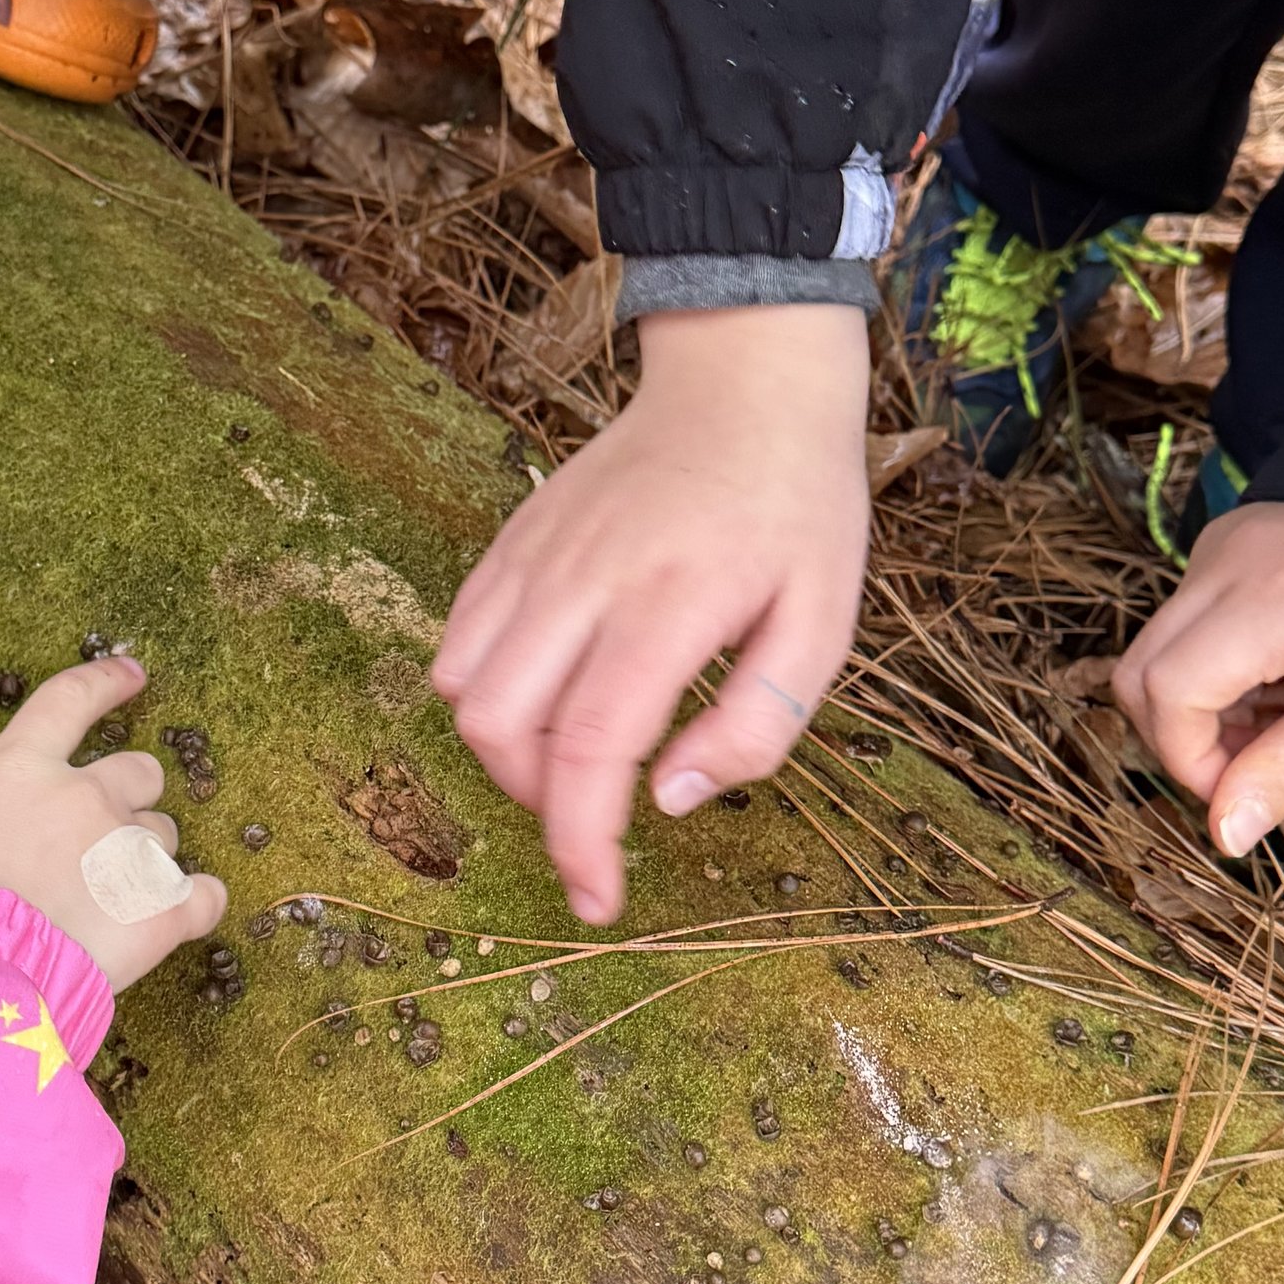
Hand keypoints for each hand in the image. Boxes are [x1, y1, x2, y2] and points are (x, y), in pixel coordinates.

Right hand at [0, 656, 227, 987]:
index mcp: (21, 770)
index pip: (71, 701)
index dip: (106, 682)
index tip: (133, 676)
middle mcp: (85, 796)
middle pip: (139, 772)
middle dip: (126, 798)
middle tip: (94, 844)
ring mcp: (129, 851)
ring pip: (163, 837)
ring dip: (141, 861)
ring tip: (100, 908)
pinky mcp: (163, 911)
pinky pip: (206, 895)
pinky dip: (197, 905)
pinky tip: (176, 922)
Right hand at [433, 302, 871, 923]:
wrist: (745, 381)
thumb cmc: (796, 507)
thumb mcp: (822, 622)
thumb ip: (756, 723)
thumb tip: (669, 799)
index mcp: (667, 604)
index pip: (589, 747)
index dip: (581, 842)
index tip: (597, 901)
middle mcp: (583, 579)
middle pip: (499, 726)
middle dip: (538, 803)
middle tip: (600, 815)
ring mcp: (537, 555)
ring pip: (464, 688)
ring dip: (507, 750)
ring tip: (578, 750)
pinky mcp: (514, 540)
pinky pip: (460, 637)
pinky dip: (485, 690)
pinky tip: (550, 692)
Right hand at [1114, 499, 1283, 854]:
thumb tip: (1223, 835)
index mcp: (1270, 597)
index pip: (1167, 692)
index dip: (1189, 761)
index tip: (1244, 793)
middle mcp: (1225, 558)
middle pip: (1140, 671)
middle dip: (1182, 738)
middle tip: (1255, 764)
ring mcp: (1220, 542)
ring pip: (1159, 648)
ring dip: (1201, 704)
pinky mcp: (1227, 539)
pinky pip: (1187, 619)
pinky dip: (1217, 665)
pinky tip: (1283, 673)